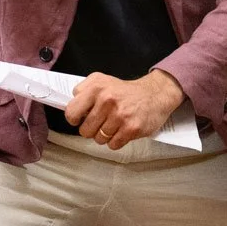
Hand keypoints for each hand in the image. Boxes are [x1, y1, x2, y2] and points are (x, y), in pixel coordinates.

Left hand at [63, 70, 185, 149]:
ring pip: (98, 139)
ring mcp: (120, 115)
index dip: (74, 119)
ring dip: (104, 135)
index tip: (81, 119)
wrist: (154, 94)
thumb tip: (71, 108)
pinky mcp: (131, 128)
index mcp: (97, 87)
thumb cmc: (125, 91)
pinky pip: (113, 145)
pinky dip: (116, 141)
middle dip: (91, 129)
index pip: (71, 112)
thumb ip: (83, 91)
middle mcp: (107, 100)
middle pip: (85, 130)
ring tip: (114, 125)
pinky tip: (122, 130)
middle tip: (101, 122)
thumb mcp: (101, 80)